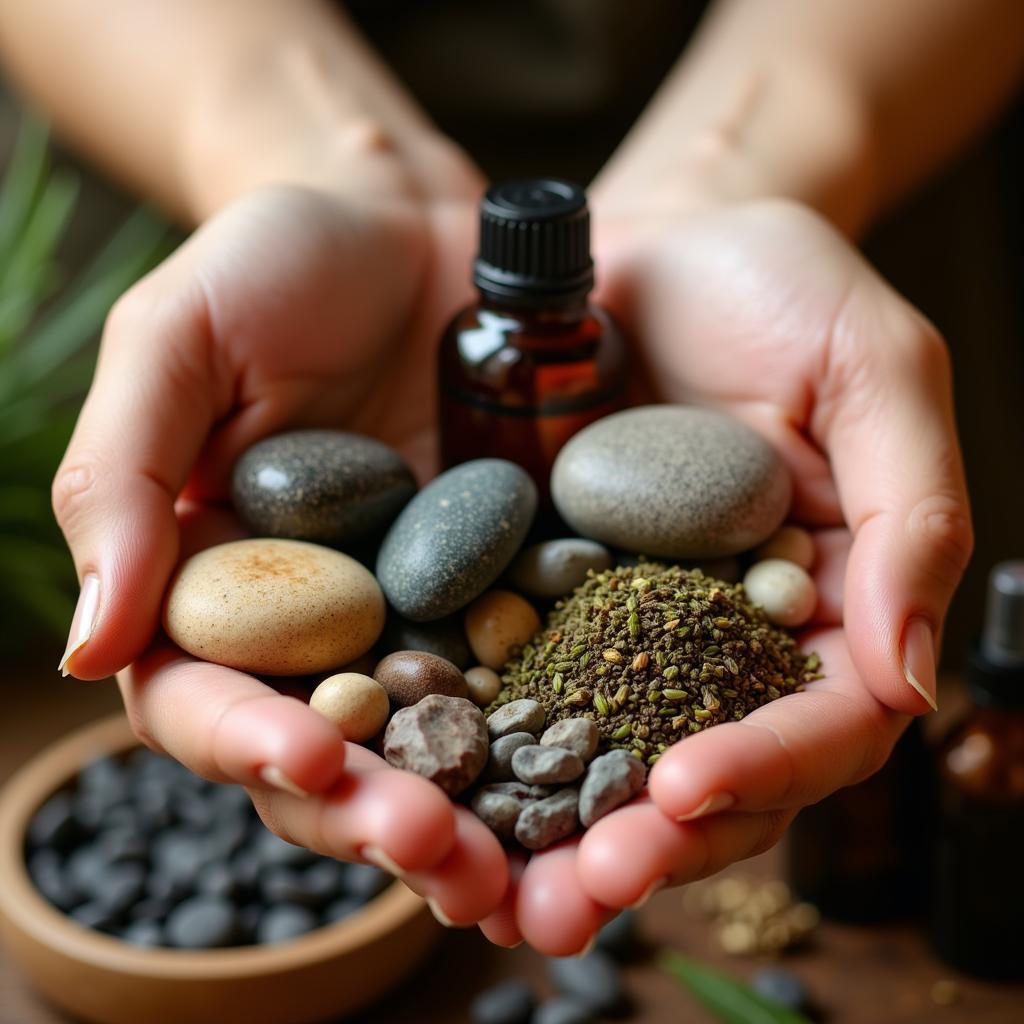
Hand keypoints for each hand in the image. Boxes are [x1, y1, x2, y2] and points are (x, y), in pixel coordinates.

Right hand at [53, 181, 506, 922]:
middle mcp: (321, 624)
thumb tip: (89, 647)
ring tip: (517, 869)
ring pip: (435, 749)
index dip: (243, 739)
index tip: (303, 758)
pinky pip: (533, 678)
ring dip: (471, 817)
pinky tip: (601, 787)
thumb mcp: (178, 340)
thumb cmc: (279, 262)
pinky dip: (559, 742)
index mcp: (218, 584)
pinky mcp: (514, 590)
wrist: (416, 228)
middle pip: (329, 755)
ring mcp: (424, 617)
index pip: (204, 695)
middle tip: (435, 855)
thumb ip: (122, 480)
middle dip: (371, 813)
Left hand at [477, 198, 971, 952]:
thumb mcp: (871, 369)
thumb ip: (911, 513)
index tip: (688, 790)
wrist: (645, 247)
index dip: (764, 764)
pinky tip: (415, 784)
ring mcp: (620, 627)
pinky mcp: (531, 596)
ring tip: (480, 892)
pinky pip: (503, 681)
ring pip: (597, 755)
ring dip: (544, 830)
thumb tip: (912, 679)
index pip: (819, 722)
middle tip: (568, 900)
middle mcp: (720, 639)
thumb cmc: (773, 287)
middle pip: (700, 769)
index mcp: (820, 603)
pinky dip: (470, 741)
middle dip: (643, 841)